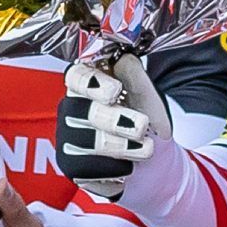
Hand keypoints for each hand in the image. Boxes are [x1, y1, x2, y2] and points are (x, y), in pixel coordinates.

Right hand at [57, 56, 166, 198]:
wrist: (157, 166)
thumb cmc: (149, 127)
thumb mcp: (148, 99)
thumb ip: (135, 77)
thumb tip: (122, 58)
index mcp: (89, 87)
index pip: (76, 77)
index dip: (91, 82)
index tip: (115, 91)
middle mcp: (73, 109)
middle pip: (81, 109)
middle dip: (114, 119)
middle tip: (141, 126)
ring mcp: (69, 137)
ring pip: (85, 140)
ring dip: (120, 145)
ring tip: (146, 149)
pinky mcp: (71, 165)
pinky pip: (86, 167)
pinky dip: (114, 167)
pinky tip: (128, 166)